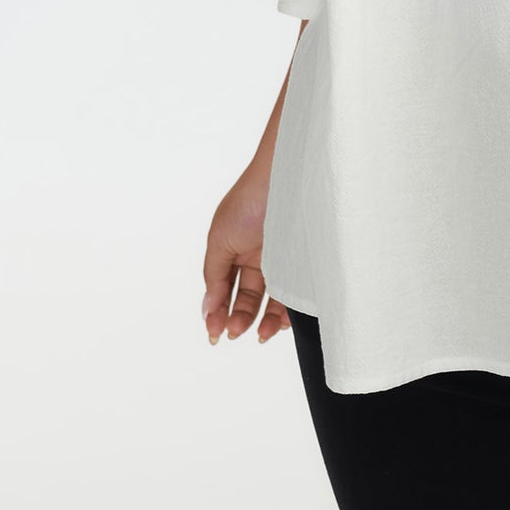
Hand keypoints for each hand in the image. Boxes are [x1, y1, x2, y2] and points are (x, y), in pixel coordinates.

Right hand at [201, 161, 290, 345]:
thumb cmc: (249, 200)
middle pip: (247, 296)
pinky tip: (281, 322)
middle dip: (240, 318)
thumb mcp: (220, 239)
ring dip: (265, 320)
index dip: (218, 311)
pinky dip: (288, 310)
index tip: (215, 334)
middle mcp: (256, 255)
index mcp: (233, 249)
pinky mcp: (302, 260)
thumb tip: (207, 308)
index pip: (224, 288)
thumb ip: (214, 275)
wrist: (286, 176)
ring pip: (272, 298)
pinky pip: (295, 291)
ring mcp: (281, 257)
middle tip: (237, 333)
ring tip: (262, 334)